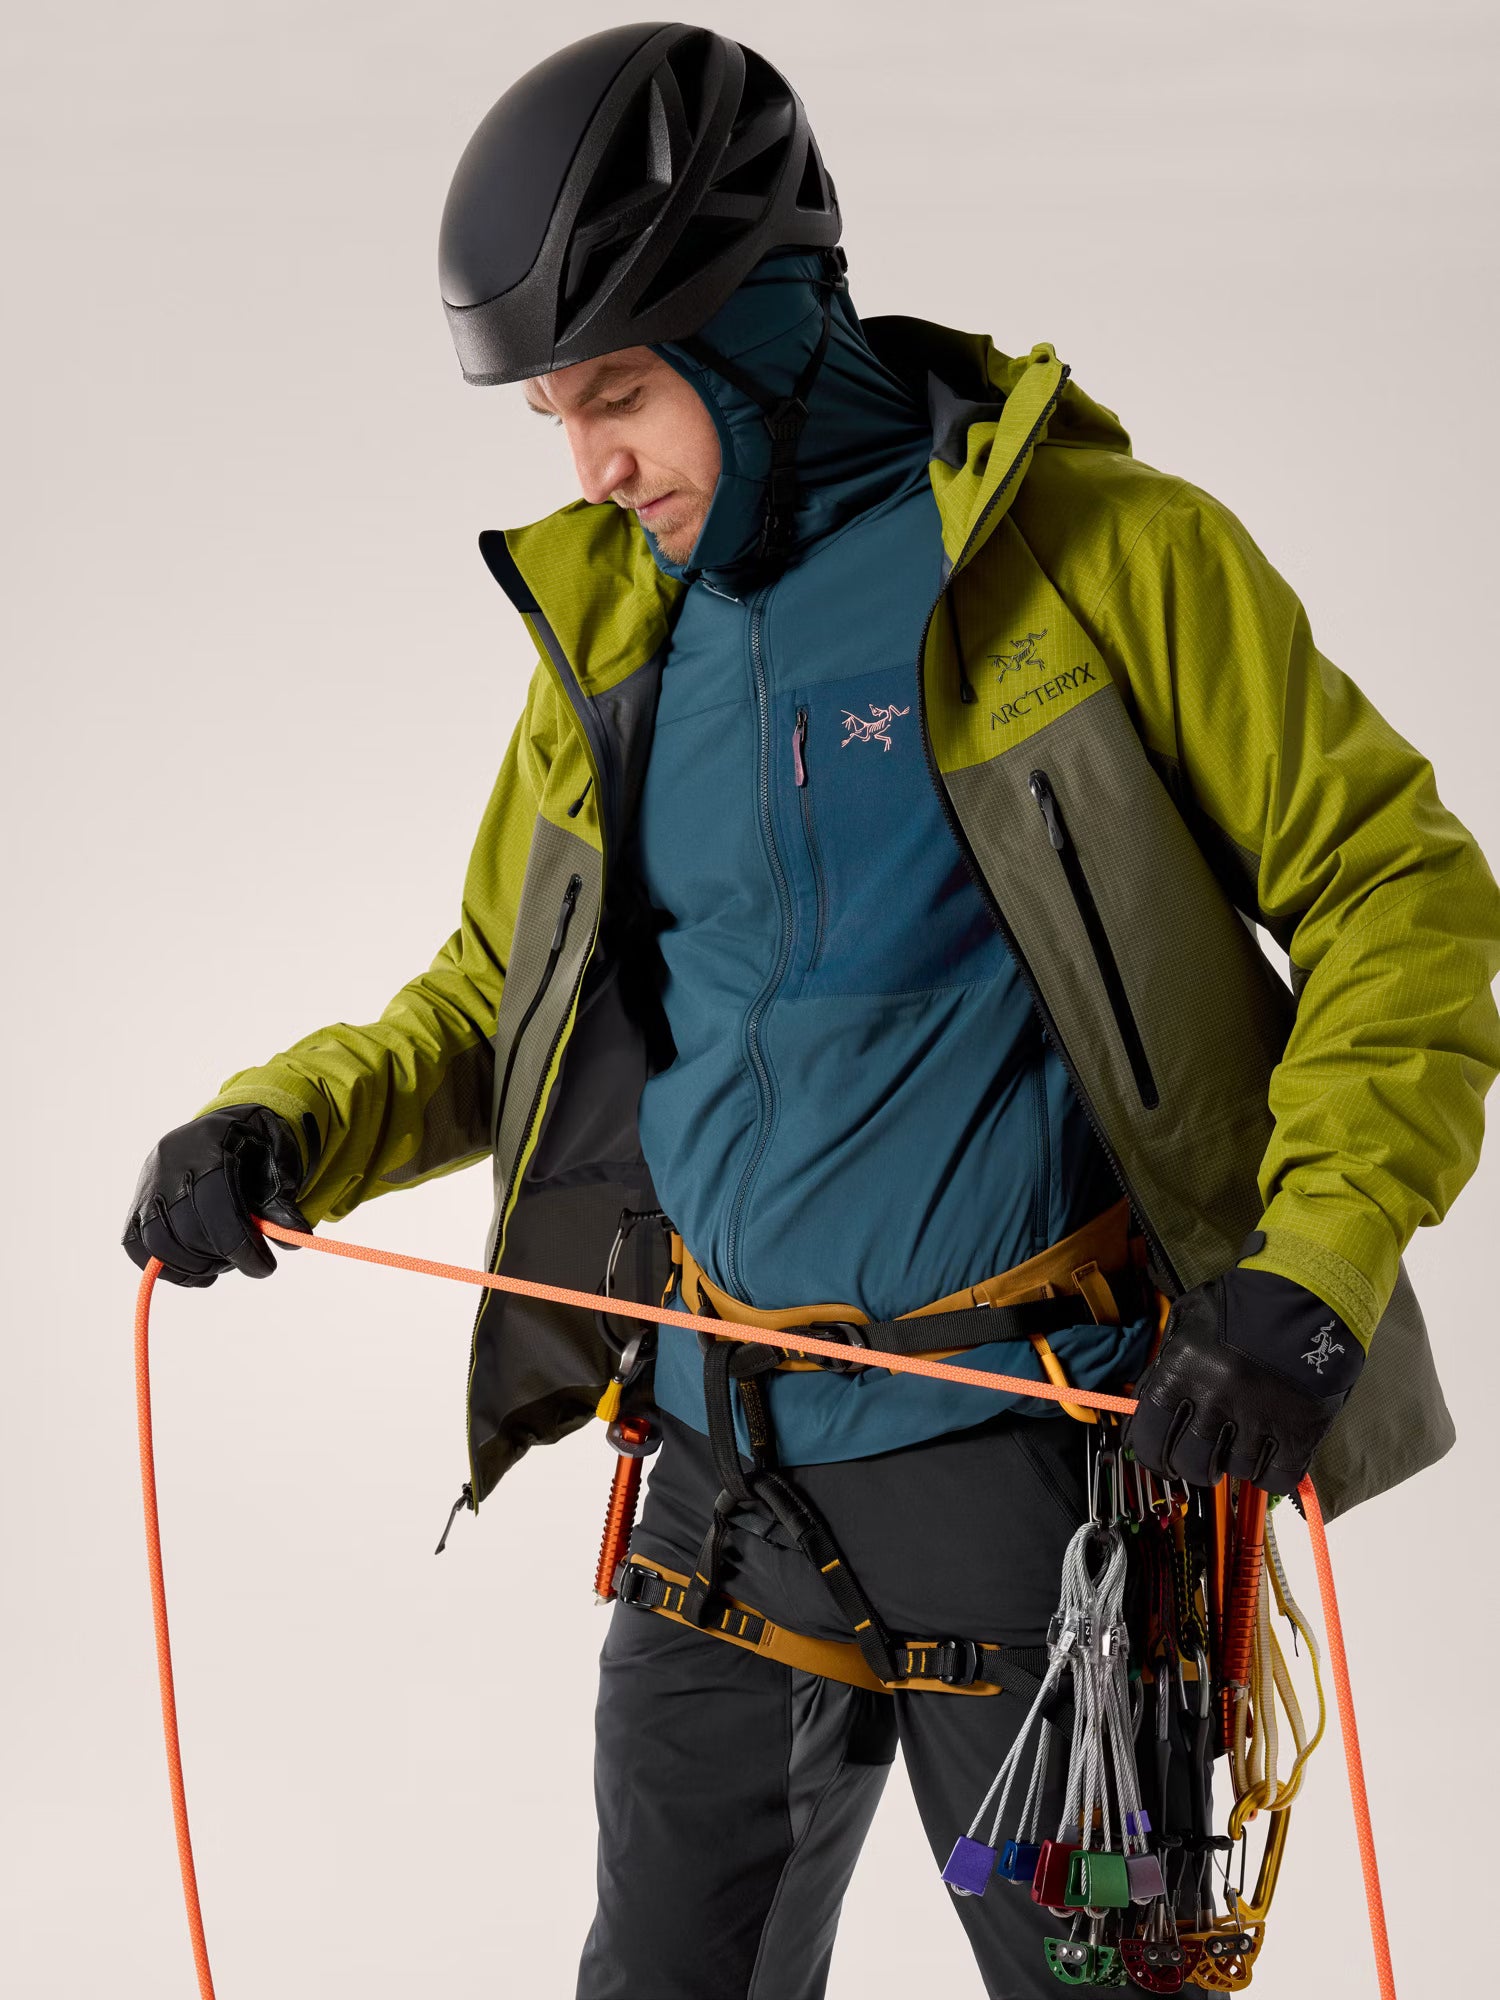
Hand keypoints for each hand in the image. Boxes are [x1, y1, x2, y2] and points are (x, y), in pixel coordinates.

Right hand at [123, 1105, 310, 1286]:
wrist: (224, 1129)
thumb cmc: (256, 1146)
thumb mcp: (279, 1159)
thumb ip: (283, 1199)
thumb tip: (293, 1239)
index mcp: (209, 1143)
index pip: (216, 1203)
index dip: (240, 1243)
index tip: (264, 1268)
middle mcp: (169, 1162)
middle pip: (186, 1228)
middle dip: (222, 1257)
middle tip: (247, 1260)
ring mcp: (147, 1184)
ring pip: (156, 1242)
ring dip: (196, 1266)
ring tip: (224, 1261)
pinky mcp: (136, 1205)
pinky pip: (136, 1246)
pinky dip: (167, 1268)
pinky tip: (199, 1270)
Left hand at [1124, 1265, 1363, 1492]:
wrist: (1308, 1295)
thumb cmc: (1243, 1304)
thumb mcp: (1187, 1319)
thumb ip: (1164, 1363)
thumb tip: (1144, 1404)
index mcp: (1184, 1370)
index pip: (1150, 1435)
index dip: (1149, 1453)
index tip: (1156, 1456)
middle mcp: (1217, 1398)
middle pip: (1190, 1463)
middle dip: (1187, 1466)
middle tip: (1195, 1458)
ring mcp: (1259, 1418)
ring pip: (1232, 1471)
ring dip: (1230, 1463)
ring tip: (1235, 1442)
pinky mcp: (1298, 1431)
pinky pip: (1275, 1478)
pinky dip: (1267, 1473)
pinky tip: (1264, 1454)